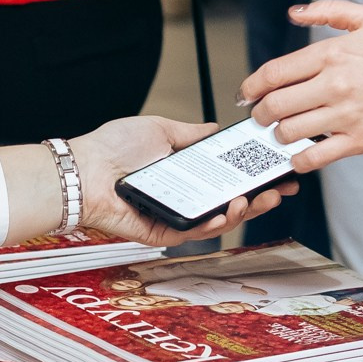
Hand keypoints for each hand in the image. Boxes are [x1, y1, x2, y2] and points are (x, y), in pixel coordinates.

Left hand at [67, 115, 291, 245]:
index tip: (276, 171)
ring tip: (253, 200)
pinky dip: (211, 225)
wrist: (83, 169)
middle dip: (259, 199)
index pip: (227, 178)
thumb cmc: (112, 147)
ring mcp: (174, 215)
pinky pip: (191, 233)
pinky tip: (225, 214)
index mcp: (184, 173)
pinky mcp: (160, 232)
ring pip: (216, 221)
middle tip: (279, 191)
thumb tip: (215, 128)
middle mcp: (183, 196)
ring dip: (241, 213)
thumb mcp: (160, 129)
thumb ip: (191, 133)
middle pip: (229, 202)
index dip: (253, 176)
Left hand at [238, 1, 362, 171]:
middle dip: (260, 113)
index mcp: (332, 53)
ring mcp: (346, 115)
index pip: (274, 72)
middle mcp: (334, 84)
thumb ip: (328, 12)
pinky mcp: (360, 141)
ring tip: (283, 132)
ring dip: (278, 135)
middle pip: (275, 105)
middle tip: (261, 116)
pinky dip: (300, 160)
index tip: (247, 94)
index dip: (251, 86)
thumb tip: (293, 13)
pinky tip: (300, 154)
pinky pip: (316, 157)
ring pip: (290, 132)